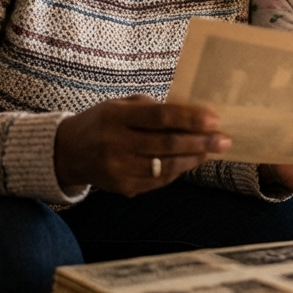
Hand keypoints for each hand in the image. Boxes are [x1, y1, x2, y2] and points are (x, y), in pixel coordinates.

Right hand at [54, 95, 229, 196]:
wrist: (67, 152)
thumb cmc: (102, 122)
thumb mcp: (121, 105)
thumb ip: (153, 109)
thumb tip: (193, 116)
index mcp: (116, 117)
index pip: (159, 117)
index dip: (190, 119)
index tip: (215, 120)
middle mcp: (115, 144)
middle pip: (166, 144)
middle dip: (200, 142)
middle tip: (224, 140)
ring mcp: (118, 169)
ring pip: (165, 166)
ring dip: (193, 159)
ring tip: (211, 151)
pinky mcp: (122, 187)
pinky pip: (158, 181)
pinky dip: (178, 172)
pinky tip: (191, 162)